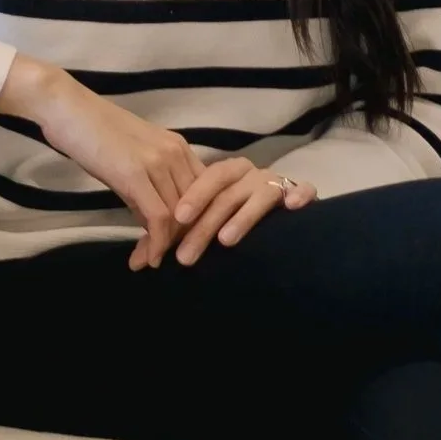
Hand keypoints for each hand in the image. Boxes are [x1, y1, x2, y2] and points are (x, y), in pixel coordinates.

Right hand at [2, 57, 318, 269]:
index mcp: (178, 147)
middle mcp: (176, 153)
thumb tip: (152, 221)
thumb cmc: (91, 129)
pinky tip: (147, 258)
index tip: (180, 245)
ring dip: (167, 247)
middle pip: (196, 208)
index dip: (195, 223)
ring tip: (149, 262)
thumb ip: (148, 184)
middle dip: (181, 240)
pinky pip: (158, 218)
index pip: (203, 193)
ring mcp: (158, 162)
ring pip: (179, 217)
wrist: (65, 106)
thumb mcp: (130, 156)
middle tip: (161, 261)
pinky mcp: (135, 174)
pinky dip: (156, 243)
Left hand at [161, 156, 318, 266]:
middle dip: (206, 224)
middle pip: (226, 193)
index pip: (205, 180)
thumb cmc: (228, 218)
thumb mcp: (197, 224)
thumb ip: (169, 236)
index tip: (174, 221)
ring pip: (259, 194)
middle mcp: (249, 175)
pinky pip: (302, 189)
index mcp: (224, 175)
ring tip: (225, 240)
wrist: (278, 213)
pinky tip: (292, 207)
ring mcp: (274, 183)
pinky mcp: (300, 193)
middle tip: (187, 253)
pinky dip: (298, 194)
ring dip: (243, 217)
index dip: (191, 199)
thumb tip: (137, 264)